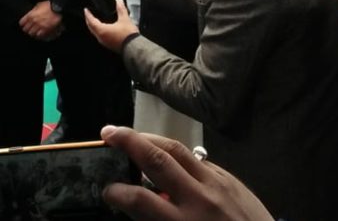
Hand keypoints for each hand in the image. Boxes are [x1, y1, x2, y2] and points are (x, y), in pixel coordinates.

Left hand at [19, 1, 63, 40]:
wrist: (58, 8)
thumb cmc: (49, 5)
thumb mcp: (39, 5)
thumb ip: (34, 10)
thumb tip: (32, 12)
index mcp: (30, 15)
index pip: (21, 23)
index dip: (23, 24)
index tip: (24, 24)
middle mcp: (33, 21)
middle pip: (25, 29)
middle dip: (27, 29)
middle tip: (29, 29)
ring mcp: (39, 26)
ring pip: (31, 33)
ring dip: (33, 33)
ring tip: (34, 32)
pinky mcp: (45, 29)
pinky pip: (39, 35)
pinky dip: (39, 35)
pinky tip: (40, 34)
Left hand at [84, 1, 138, 52]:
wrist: (134, 47)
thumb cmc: (128, 35)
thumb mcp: (124, 19)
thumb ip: (121, 9)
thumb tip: (119, 2)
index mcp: (102, 30)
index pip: (91, 21)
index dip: (88, 15)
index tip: (86, 10)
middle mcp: (101, 37)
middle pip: (91, 28)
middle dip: (89, 21)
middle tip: (88, 15)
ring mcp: (105, 42)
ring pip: (95, 33)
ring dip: (94, 27)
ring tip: (95, 22)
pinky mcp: (109, 45)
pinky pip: (101, 37)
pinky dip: (99, 32)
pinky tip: (104, 30)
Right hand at [100, 125, 272, 220]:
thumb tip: (139, 206)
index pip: (140, 200)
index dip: (116, 192)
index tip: (107, 190)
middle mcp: (199, 199)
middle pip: (158, 160)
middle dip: (129, 142)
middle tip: (107, 131)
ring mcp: (217, 184)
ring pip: (178, 150)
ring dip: (151, 138)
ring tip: (132, 134)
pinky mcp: (230, 179)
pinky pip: (199, 160)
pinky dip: (178, 155)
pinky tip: (166, 155)